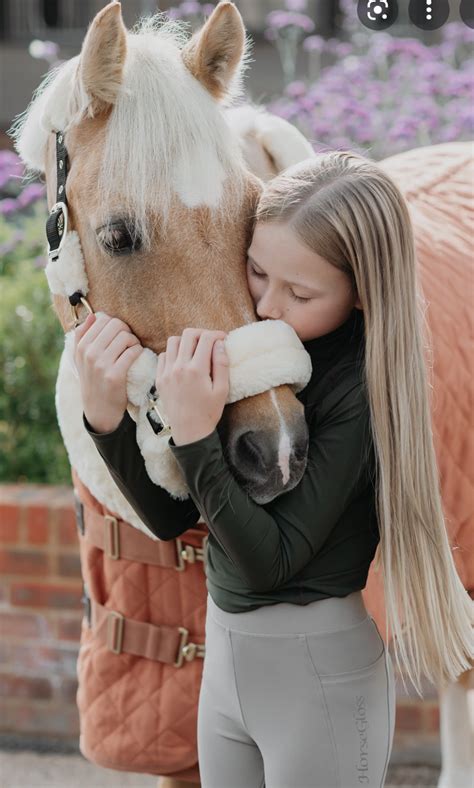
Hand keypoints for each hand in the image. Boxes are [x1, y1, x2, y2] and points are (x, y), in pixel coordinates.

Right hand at [74, 312, 142, 432]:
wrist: (98, 409)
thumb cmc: (93, 380)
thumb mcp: (81, 359)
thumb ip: (82, 336)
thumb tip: (92, 316)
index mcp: (81, 346)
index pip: (102, 319)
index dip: (115, 324)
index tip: (118, 334)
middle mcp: (89, 353)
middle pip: (116, 325)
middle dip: (126, 331)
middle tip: (129, 342)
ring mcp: (101, 364)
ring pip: (126, 337)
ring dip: (134, 341)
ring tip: (133, 349)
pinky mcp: (114, 375)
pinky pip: (132, 352)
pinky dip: (138, 351)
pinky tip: (136, 356)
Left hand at [156, 328, 229, 445]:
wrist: (189, 431)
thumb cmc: (209, 412)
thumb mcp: (222, 389)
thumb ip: (222, 364)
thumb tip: (220, 344)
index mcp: (196, 370)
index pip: (206, 339)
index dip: (216, 334)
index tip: (222, 338)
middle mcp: (179, 368)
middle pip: (188, 334)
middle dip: (201, 333)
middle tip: (209, 341)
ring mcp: (166, 373)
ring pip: (173, 341)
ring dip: (186, 341)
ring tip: (195, 350)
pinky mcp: (159, 379)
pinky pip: (163, 356)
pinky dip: (173, 353)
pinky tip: (182, 361)